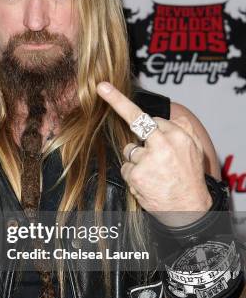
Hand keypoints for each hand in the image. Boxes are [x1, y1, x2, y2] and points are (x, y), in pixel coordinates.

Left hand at [96, 82, 211, 217]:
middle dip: (118, 103)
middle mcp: (163, 144)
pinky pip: (127, 168)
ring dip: (138, 160)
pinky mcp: (137, 174)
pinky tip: (148, 183)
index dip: (132, 109)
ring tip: (155, 174)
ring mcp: (148, 159)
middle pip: (136, 124)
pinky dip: (134, 176)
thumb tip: (164, 117)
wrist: (189, 210)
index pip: (152, 118)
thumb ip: (181, 130)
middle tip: (102, 88)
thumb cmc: (191, 179)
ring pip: (131, 150)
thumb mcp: (196, 150)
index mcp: (178, 136)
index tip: (106, 87)